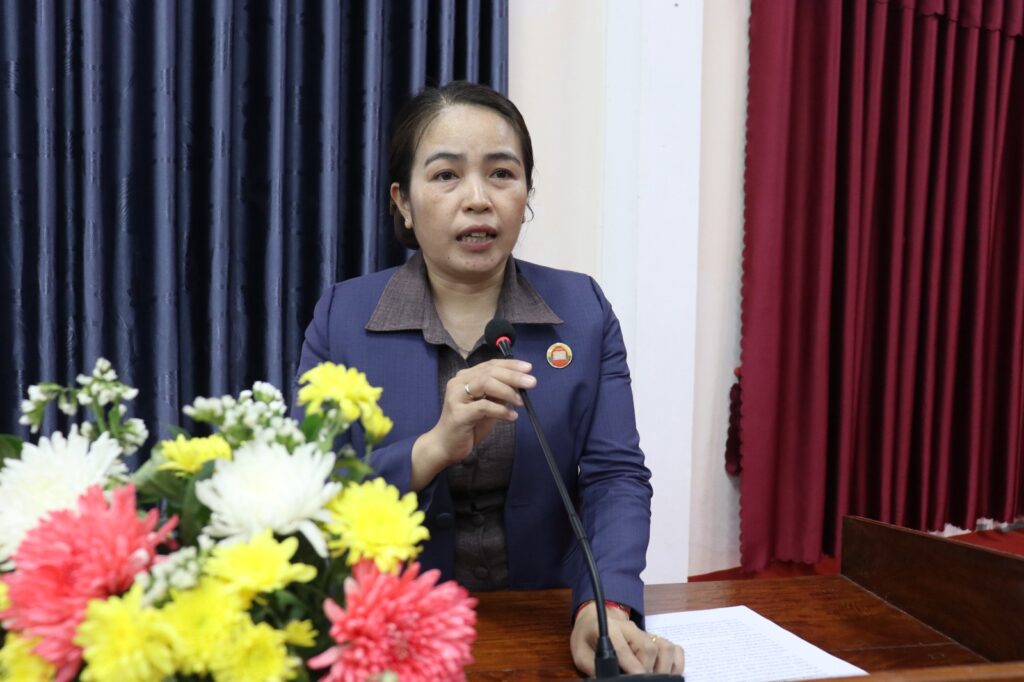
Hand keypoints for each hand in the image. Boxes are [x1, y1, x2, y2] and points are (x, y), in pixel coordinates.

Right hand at [410, 359, 534, 489]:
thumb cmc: (468, 426)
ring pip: (485, 384)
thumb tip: (520, 386)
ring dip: (507, 391)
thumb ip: (499, 395)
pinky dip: (501, 410)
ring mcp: (456, 397)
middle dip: (513, 376)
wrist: (445, 446)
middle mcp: (459, 383)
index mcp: (465, 378)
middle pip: (489, 372)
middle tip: (532, 382)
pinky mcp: (459, 414)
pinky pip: (483, 407)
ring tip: (521, 402)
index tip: (528, 368)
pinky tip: (512, 417)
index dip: (510, 365)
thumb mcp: (487, 406)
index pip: (490, 365)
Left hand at [570, 602, 684, 676]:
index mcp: (609, 629)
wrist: (595, 618)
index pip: (623, 647)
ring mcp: (646, 632)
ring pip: (665, 647)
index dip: (632, 664)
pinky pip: (674, 649)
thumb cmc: (587, 636)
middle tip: (639, 680)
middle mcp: (631, 629)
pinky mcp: (656, 638)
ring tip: (653, 678)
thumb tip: (606, 679)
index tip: (637, 677)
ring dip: (663, 668)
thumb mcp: (580, 652)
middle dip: (648, 669)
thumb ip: (592, 667)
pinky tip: (666, 673)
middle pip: (649, 647)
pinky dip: (675, 664)